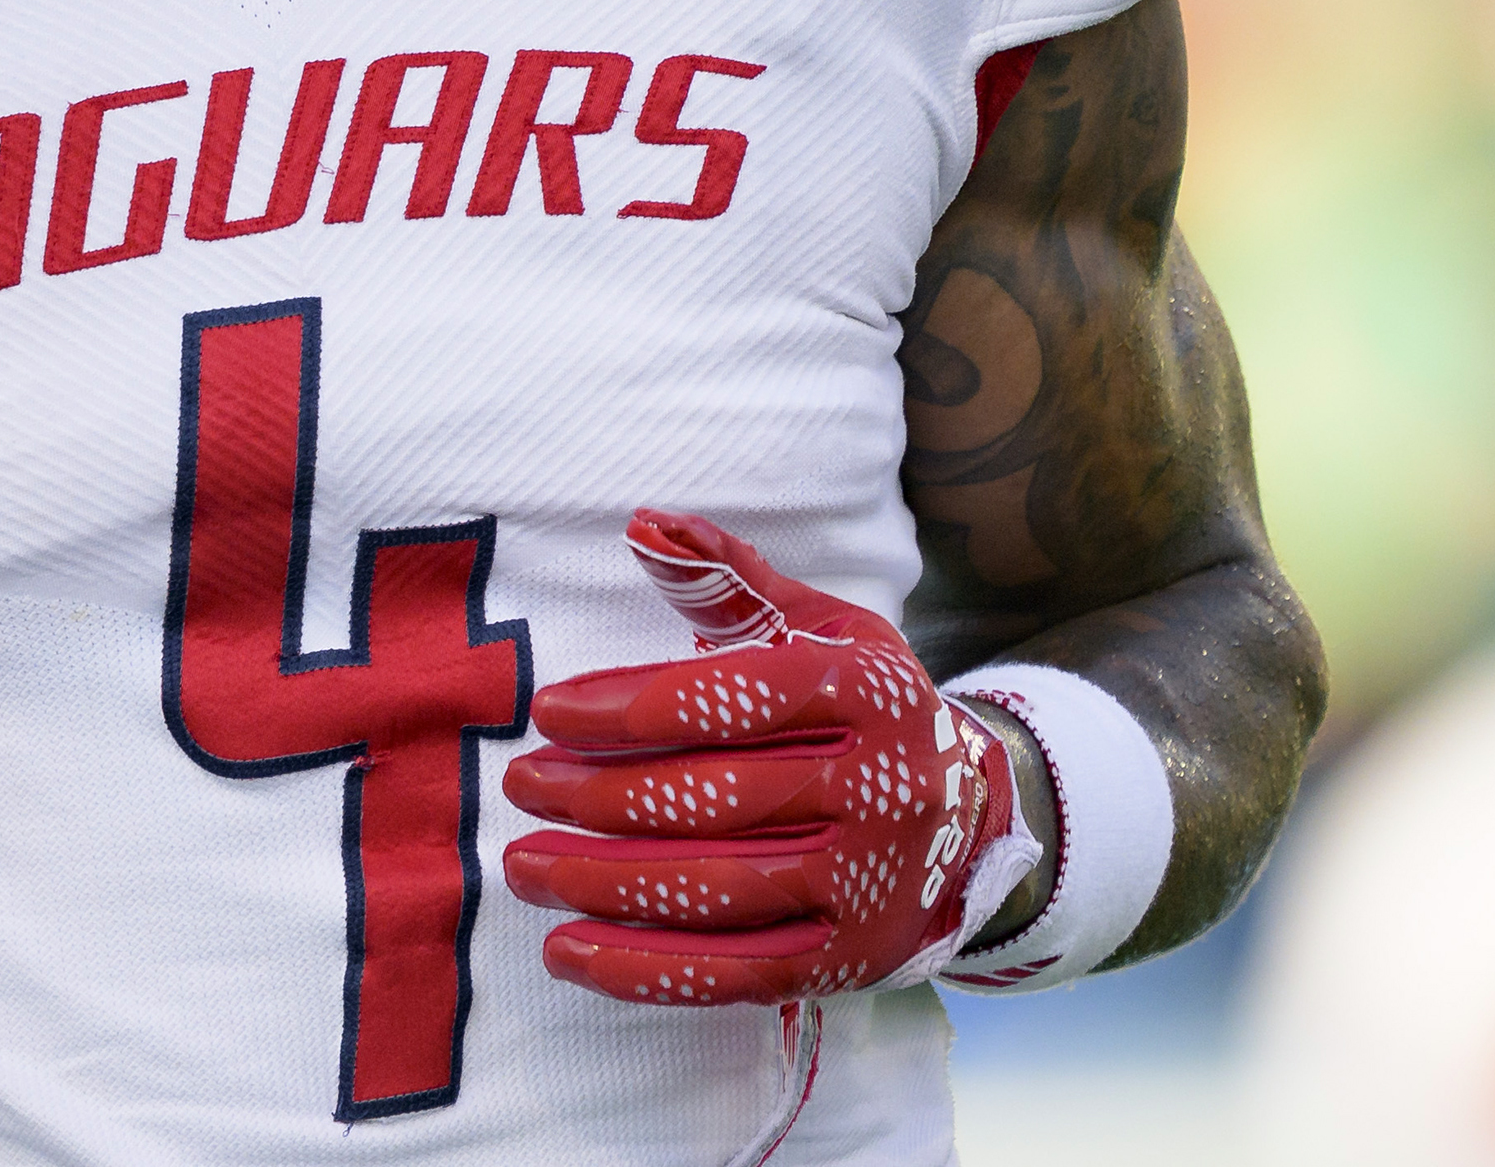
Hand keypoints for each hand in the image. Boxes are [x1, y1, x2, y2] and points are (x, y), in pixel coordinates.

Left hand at [500, 510, 1038, 1003]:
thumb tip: (644, 522)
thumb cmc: (866, 707)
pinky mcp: (848, 961)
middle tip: (520, 787)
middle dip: (597, 797)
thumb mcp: (821, 626)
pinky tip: (568, 951)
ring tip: (524, 866)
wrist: (974, 817)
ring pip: (716, 890)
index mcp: (867, 692)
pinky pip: (734, 973)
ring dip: (603, 884)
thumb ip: (728, 578)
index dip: (629, 707)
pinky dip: (644, 970)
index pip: (733, 701)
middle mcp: (879, 790)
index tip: (548, 713)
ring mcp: (868, 885)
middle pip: (715, 800)